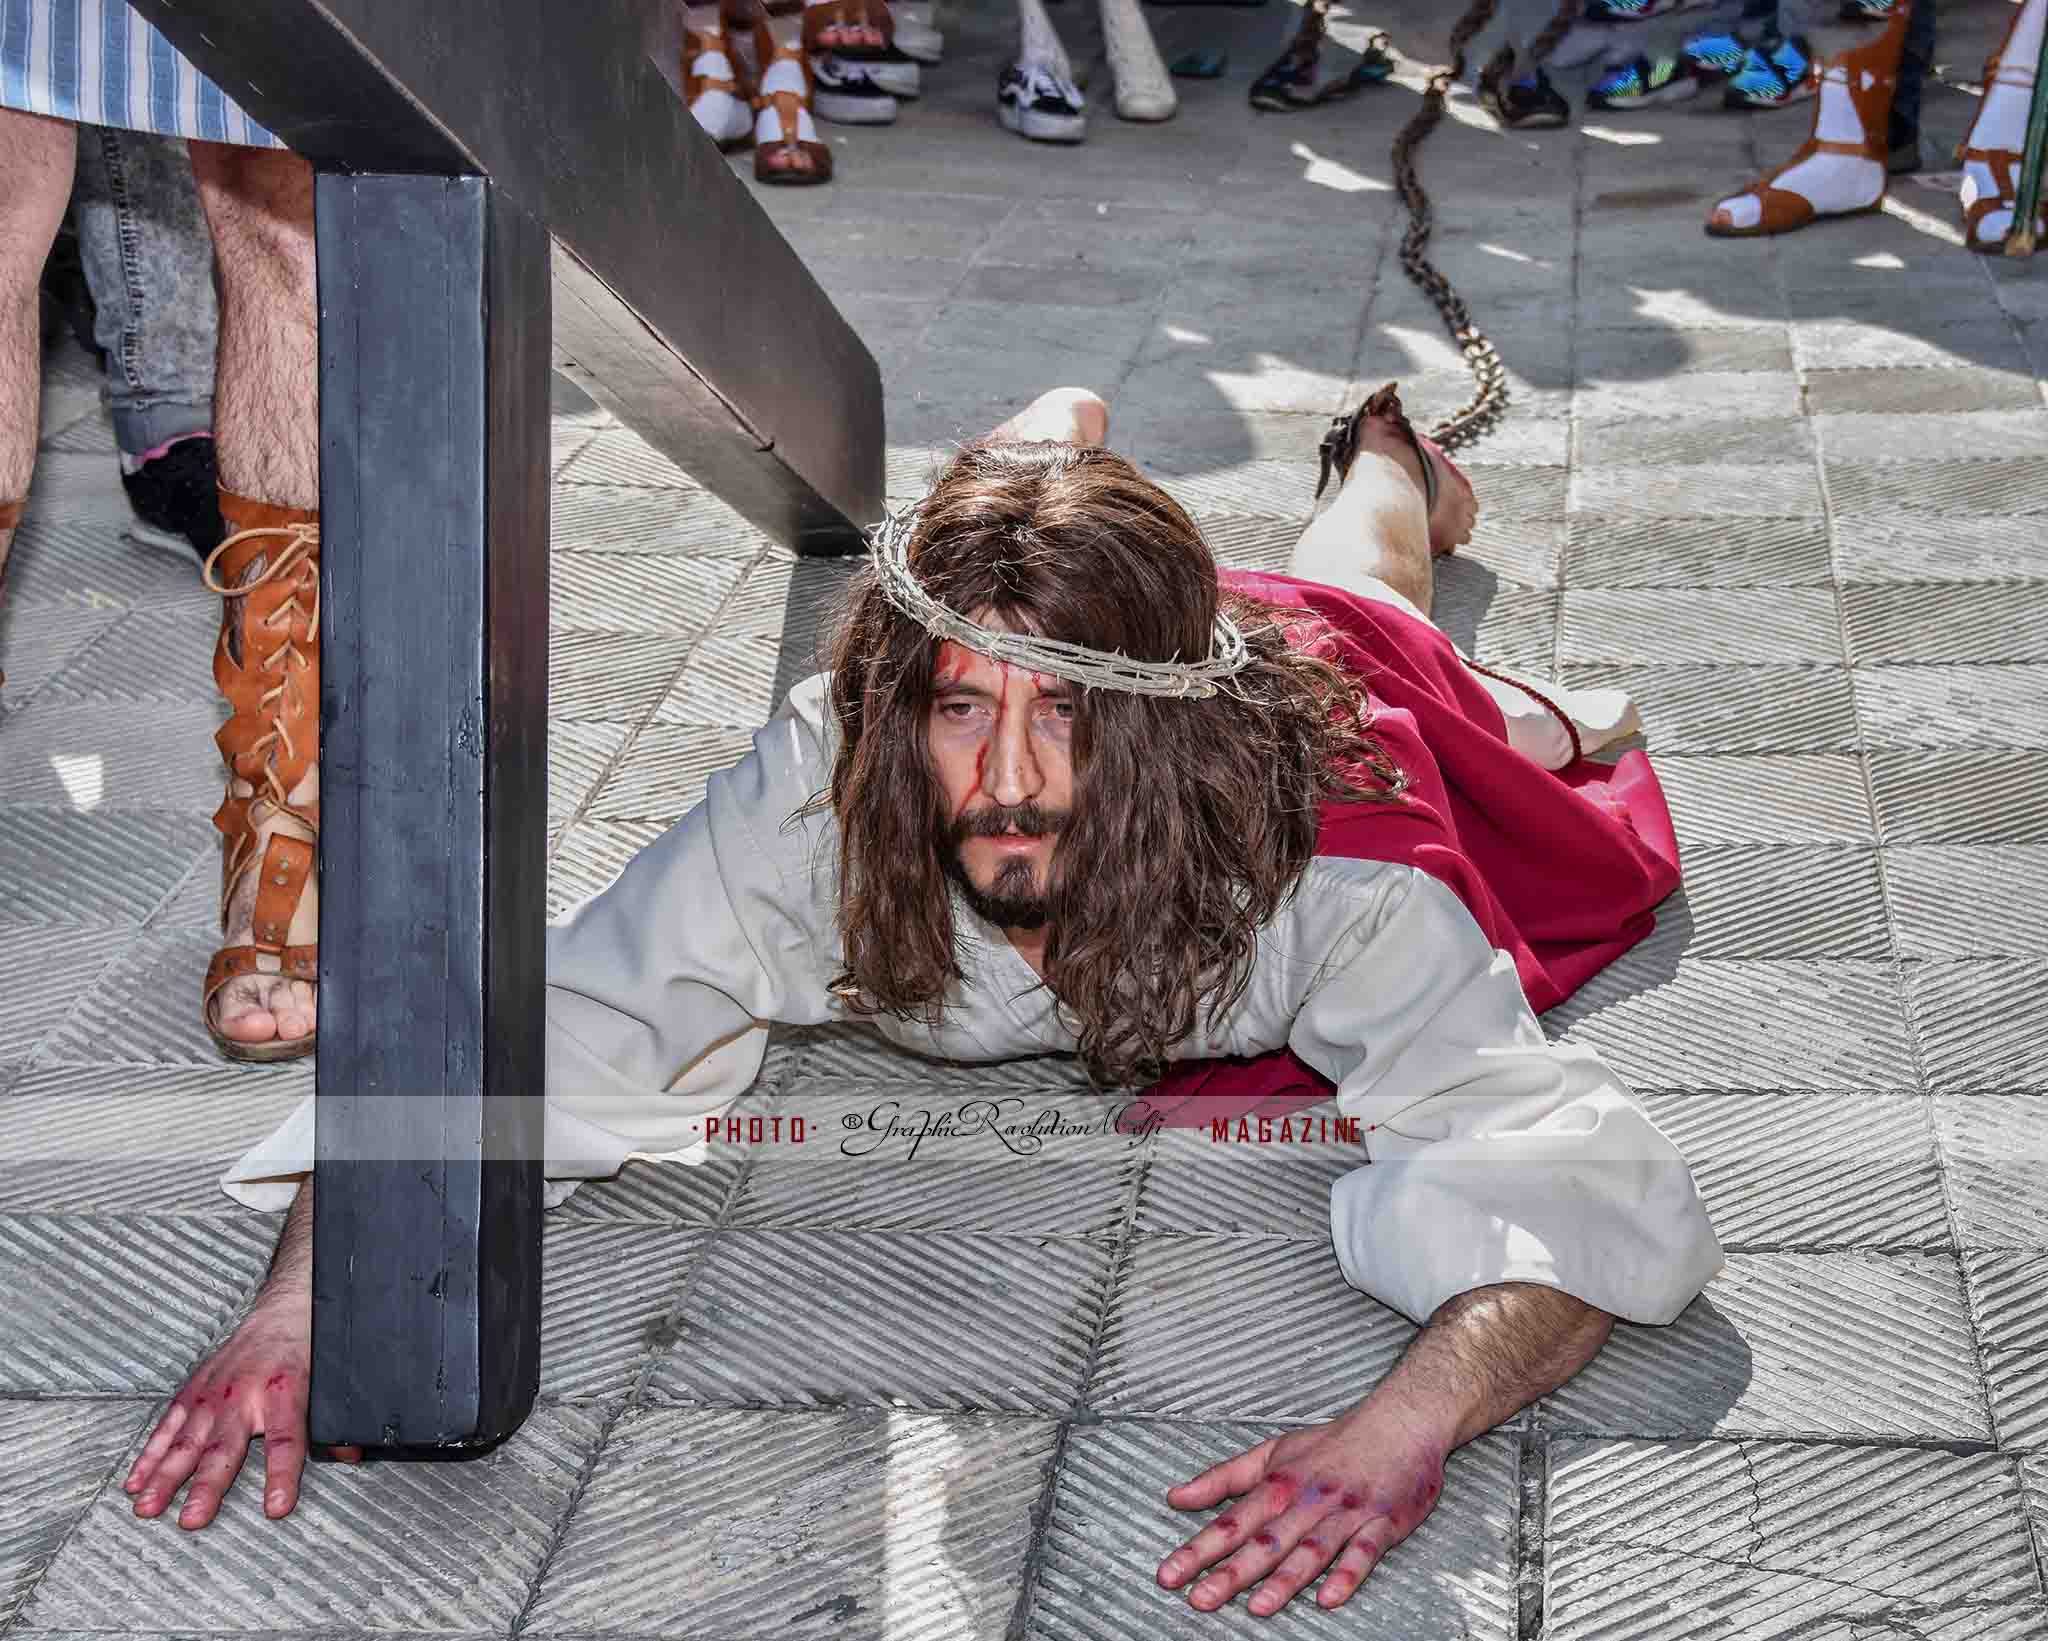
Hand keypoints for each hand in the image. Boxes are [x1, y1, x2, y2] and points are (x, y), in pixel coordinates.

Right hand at [125, 1298, 360, 1528]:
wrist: (285, 1311)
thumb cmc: (309, 1352)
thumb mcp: (328, 1383)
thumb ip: (332, 1423)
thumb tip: (348, 1456)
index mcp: (286, 1392)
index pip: (286, 1440)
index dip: (281, 1475)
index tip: (276, 1508)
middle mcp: (245, 1394)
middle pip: (225, 1447)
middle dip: (207, 1486)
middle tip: (192, 1520)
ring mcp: (214, 1393)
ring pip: (187, 1440)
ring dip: (165, 1477)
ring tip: (147, 1508)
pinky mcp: (194, 1390)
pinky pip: (168, 1426)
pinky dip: (149, 1455)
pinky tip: (135, 1482)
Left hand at [1157, 1405, 1446, 1615]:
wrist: (1399, 1423)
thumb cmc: (1334, 1443)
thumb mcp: (1272, 1452)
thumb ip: (1223, 1478)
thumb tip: (1176, 1496)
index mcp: (1280, 1483)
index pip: (1232, 1521)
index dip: (1198, 1548)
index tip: (1170, 1574)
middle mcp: (1309, 1500)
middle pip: (1265, 1541)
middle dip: (1231, 1572)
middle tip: (1200, 1599)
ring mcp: (1345, 1514)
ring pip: (1310, 1550)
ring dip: (1284, 1580)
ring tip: (1257, 1607)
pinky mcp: (1382, 1524)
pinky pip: (1364, 1553)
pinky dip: (1347, 1575)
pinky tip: (1329, 1598)